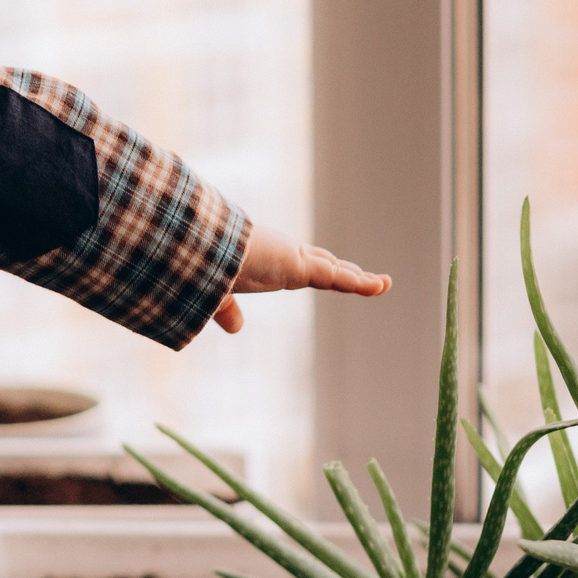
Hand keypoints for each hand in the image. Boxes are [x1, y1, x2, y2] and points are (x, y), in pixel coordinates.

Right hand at [211, 226, 391, 332]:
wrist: (195, 249)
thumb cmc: (198, 267)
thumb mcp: (215, 296)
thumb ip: (227, 310)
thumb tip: (236, 328)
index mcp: (264, 263)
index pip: (297, 266)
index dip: (316, 268)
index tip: (330, 270)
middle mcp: (283, 257)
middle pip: (323, 265)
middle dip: (343, 270)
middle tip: (362, 275)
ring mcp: (292, 259)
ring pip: (335, 270)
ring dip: (358, 278)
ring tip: (382, 283)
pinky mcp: (298, 266)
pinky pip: (337, 277)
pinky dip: (361, 283)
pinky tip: (381, 286)